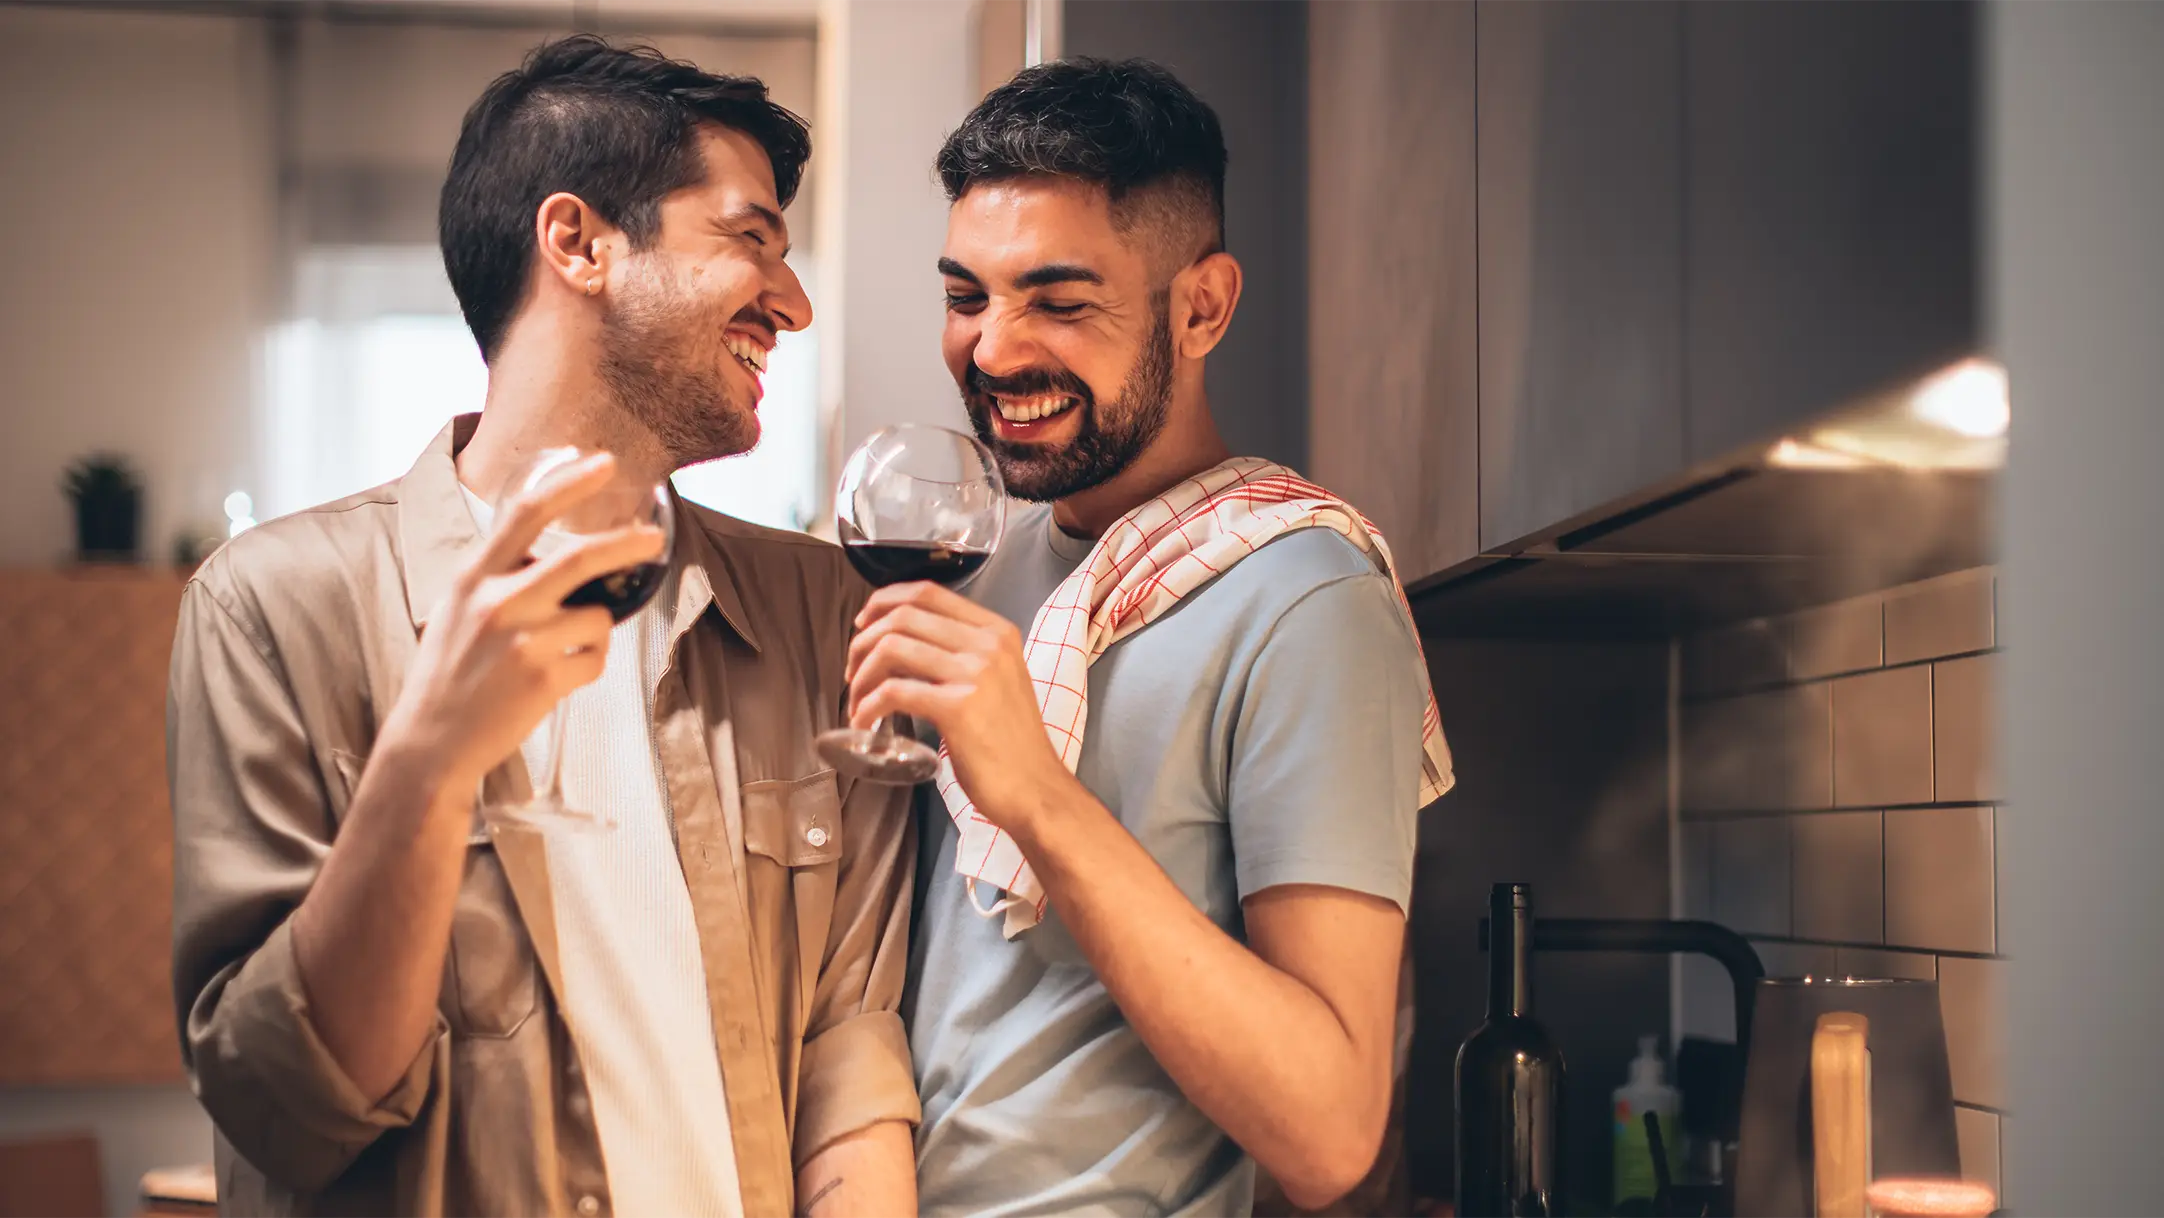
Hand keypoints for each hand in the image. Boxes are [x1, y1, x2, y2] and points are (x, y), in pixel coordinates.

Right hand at [378, 453, 665, 799]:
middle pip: (581, 558)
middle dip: (627, 543)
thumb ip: (498, 577)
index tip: (603, 462)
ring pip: (597, 616)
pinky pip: (596, 658)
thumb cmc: (450, 672)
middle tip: (655, 537)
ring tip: (561, 653)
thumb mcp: (457, 608)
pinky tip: (557, 679)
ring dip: (595, 631)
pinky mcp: (543, 678)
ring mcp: (522, 640)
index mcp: (473, 576)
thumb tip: (553, 555)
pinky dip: (589, 665)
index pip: (525, 514)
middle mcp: (496, 601)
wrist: (431, 741)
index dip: (569, 484)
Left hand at [845, 582, 1074, 831]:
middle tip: (852, 670)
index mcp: (997, 632)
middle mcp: (988, 644)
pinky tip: (863, 722)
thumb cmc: (1012, 744)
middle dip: (864, 640)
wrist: (1036, 789)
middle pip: (904, 616)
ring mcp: (975, 674)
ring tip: (856, 699)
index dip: (885, 602)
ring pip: (893, 647)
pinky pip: (894, 691)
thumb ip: (960, 656)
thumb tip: (902, 647)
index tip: (864, 624)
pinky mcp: (958, 708)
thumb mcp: (996, 681)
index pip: (928, 592)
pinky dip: (868, 704)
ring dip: (862, 673)